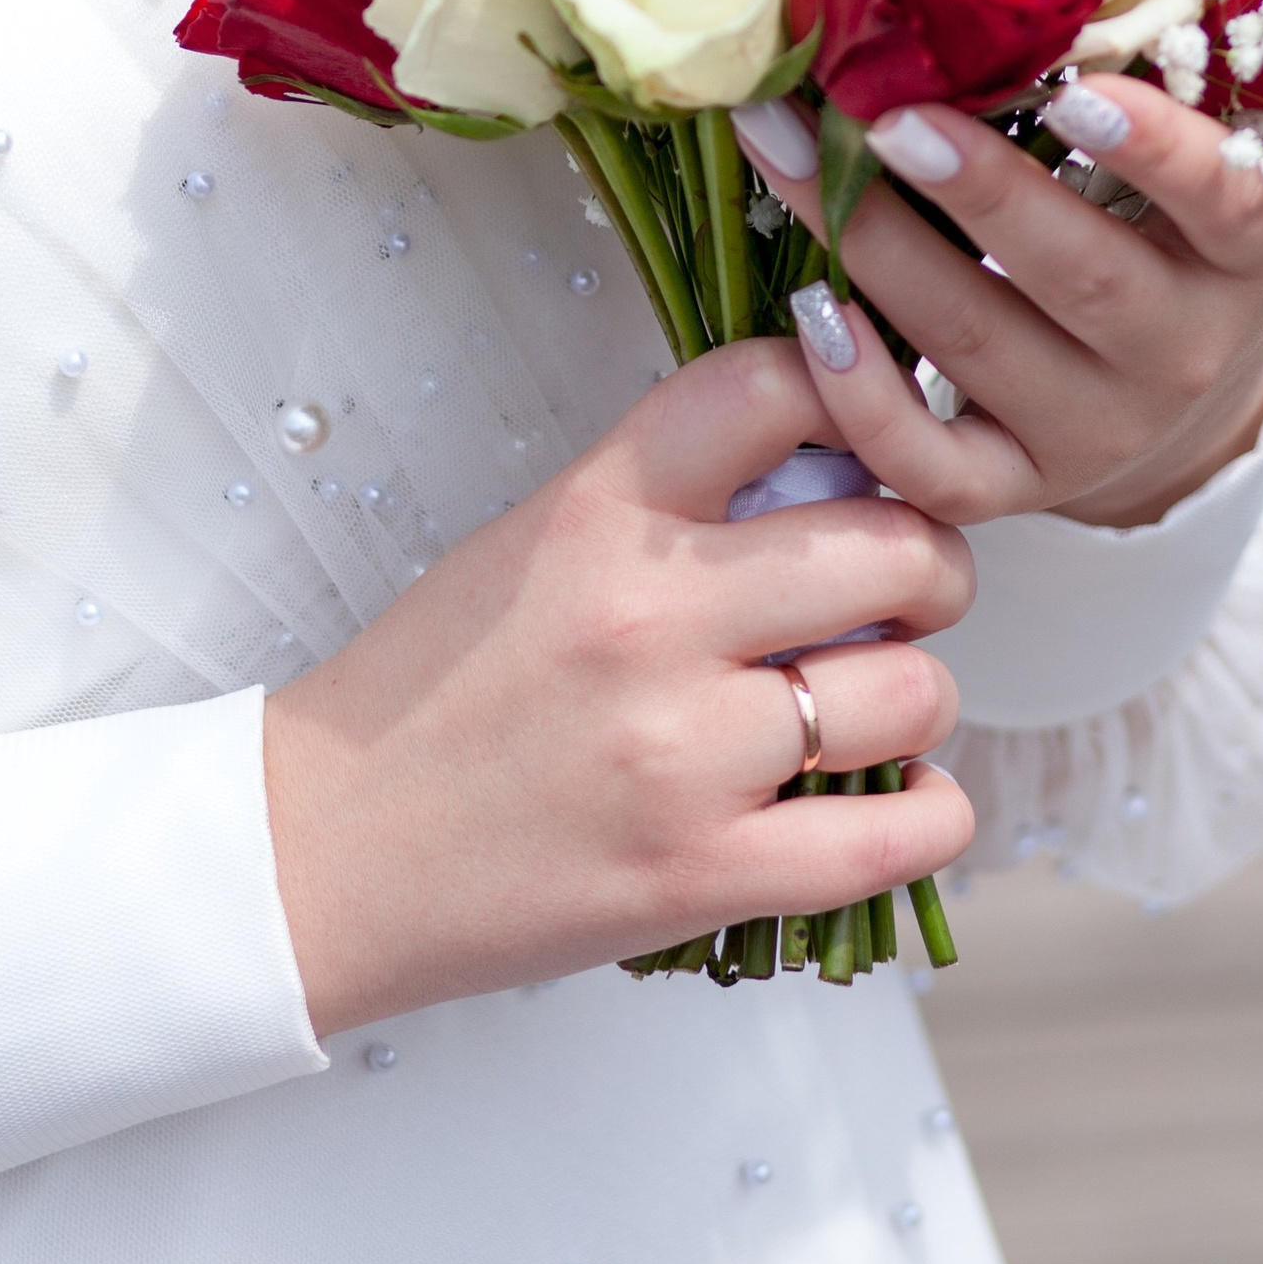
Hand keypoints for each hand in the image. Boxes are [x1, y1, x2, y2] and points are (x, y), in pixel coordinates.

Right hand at [261, 338, 974, 1036]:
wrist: (329, 847)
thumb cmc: (435, 688)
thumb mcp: (537, 542)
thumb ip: (672, 499)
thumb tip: (836, 467)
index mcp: (597, 512)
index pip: (768, 388)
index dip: (851, 391)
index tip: (872, 430)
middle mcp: (648, 617)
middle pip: (891, 547)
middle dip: (930, 564)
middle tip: (906, 586)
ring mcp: (679, 753)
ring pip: (913, 691)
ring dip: (920, 694)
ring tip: (877, 702)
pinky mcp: (701, 875)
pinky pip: (895, 836)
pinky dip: (934, 814)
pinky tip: (909, 797)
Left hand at [734, 22, 1262, 529]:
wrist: (1182, 384)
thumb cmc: (1222, 222)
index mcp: (1247, 255)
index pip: (1223, 206)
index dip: (1156, 152)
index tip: (1077, 84)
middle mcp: (1172, 350)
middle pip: (1075, 277)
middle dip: (974, 191)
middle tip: (882, 107)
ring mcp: (1084, 426)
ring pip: (972, 351)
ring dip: (866, 245)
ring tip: (783, 144)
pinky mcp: (1008, 486)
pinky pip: (929, 469)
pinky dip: (857, 402)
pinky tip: (801, 311)